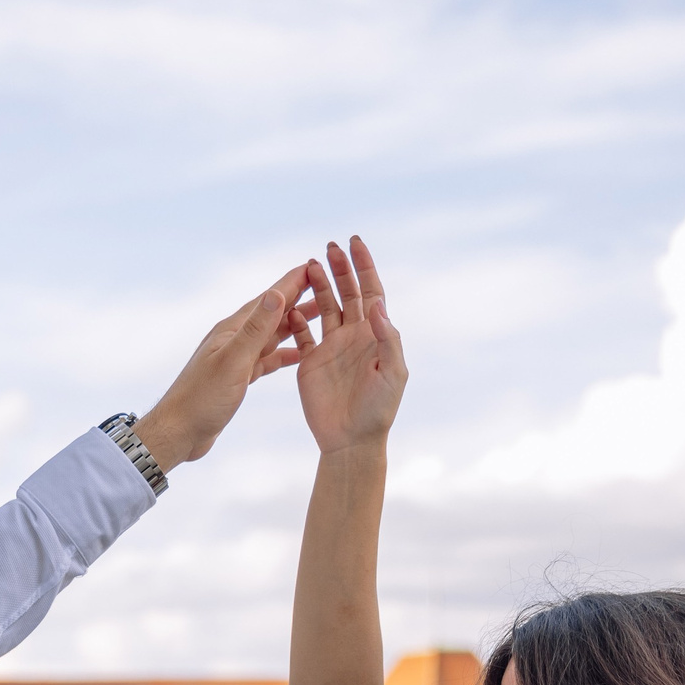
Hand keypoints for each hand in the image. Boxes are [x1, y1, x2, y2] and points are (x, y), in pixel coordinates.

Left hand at [132, 263, 316, 469]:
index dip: (292, 282)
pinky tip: (300, 354)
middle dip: (298, 298)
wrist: (179, 432)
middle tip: (326, 285)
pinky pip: (266, 360)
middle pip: (272, 314)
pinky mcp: (238, 378)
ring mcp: (236, 358)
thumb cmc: (201, 399)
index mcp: (232, 330)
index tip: (315, 265)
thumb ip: (256, 330)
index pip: (268, 299)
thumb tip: (276, 293)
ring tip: (319, 315)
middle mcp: (234, 339)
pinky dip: (284, 354)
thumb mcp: (233, 362)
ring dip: (294, 324)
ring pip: (271, 336)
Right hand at [290, 237, 405, 454]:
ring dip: (318, 286)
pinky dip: (296, 318)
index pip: (371, 292)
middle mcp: (353, 336)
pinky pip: (302, 334)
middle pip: (347, 293)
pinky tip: (291, 305)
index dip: (364, 267)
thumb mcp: (392, 374)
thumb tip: (376, 305)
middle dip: (340, 269)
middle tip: (330, 247)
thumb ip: (387, 339)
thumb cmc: (378, 411)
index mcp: (374, 335)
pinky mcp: (310, 362)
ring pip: (324, 307)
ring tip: (309, 265)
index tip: (355, 243)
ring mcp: (331, 348)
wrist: (351, 440)